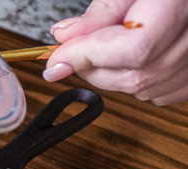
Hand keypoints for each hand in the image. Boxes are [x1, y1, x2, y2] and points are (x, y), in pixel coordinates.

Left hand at [44, 0, 187, 105]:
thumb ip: (100, 13)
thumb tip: (64, 37)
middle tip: (76, 51)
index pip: (134, 48)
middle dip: (93, 68)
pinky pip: (159, 94)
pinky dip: (134, 82)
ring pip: (143, 90)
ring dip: (112, 75)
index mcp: (180, 4)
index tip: (57, 59)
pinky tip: (132, 59)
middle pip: (136, 76)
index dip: (89, 57)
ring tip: (111, 45)